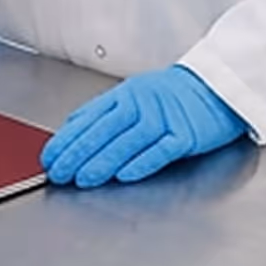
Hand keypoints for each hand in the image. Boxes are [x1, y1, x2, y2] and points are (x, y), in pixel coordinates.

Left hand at [41, 66, 248, 188]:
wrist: (216, 86)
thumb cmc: (173, 96)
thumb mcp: (134, 95)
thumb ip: (104, 112)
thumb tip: (70, 130)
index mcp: (125, 95)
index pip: (89, 117)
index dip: (67, 139)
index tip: (49, 157)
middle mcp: (142, 104)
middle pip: (104, 130)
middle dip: (78, 153)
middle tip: (59, 172)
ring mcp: (165, 118)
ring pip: (128, 141)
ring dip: (103, 161)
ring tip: (84, 178)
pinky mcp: (186, 134)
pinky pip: (161, 150)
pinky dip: (141, 163)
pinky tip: (124, 175)